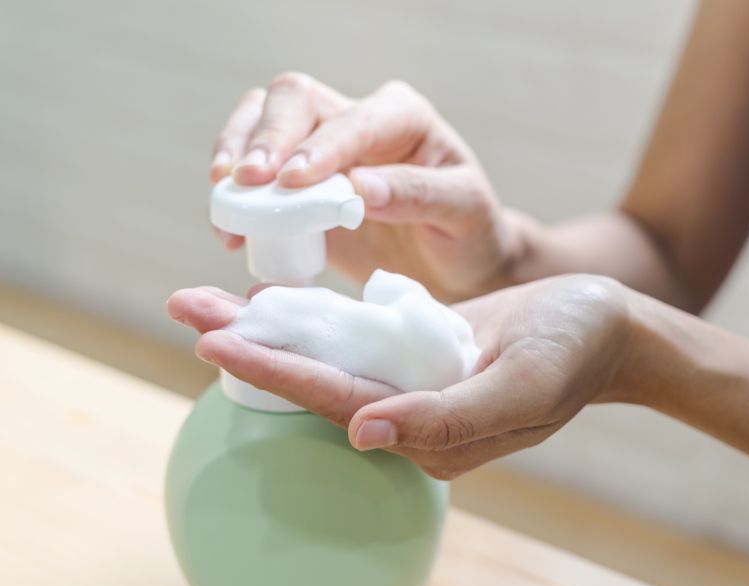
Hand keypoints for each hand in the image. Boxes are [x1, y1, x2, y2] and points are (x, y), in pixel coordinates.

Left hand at [166, 275, 631, 478]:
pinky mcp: (417, 353)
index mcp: (433, 430)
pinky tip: (271, 300)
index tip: (215, 341)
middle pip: (317, 382)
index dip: (278, 374)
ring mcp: (412, 383)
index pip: (341, 402)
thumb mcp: (524, 385)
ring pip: (327, 357)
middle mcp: (412, 413)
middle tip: (184, 306)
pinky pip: (354, 338)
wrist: (608, 326)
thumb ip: (448, 417)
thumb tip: (364, 433)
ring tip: (205, 298)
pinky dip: (311, 319)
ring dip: (268, 327)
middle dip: (251, 346)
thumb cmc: (576, 351)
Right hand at [209, 73, 519, 300]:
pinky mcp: (294, 184)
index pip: (353, 120)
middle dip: (266, 139)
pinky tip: (229, 224)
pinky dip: (233, 193)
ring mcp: (319, 147)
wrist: (454, 265)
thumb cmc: (467, 232)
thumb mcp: (464, 213)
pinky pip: (252, 171)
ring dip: (235, 155)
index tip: (295, 181)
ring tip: (225, 200)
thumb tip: (361, 188)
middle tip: (246, 181)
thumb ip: (418, 196)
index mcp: (403, 118)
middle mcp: (356, 121)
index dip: (321, 147)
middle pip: (294, 101)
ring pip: (260, 120)